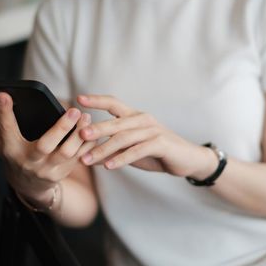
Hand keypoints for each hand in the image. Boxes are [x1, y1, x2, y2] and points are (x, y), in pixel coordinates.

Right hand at [0, 92, 94, 202]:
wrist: (28, 186)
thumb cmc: (16, 156)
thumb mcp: (3, 142)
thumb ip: (1, 122)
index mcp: (11, 151)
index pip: (6, 130)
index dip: (5, 113)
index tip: (5, 95)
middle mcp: (30, 162)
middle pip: (46, 145)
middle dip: (61, 127)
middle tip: (74, 111)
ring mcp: (48, 169)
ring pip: (68, 153)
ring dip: (79, 134)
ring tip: (86, 117)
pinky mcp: (63, 172)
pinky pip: (79, 157)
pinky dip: (88, 143)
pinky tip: (93, 130)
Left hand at [77, 95, 217, 179]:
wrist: (187, 159)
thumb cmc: (158, 153)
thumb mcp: (133, 150)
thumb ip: (114, 150)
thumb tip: (88, 155)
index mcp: (135, 117)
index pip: (113, 103)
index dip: (96, 100)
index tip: (78, 99)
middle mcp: (143, 119)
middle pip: (115, 122)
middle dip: (96, 129)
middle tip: (79, 135)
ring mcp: (152, 130)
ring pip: (123, 138)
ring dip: (103, 149)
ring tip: (87, 159)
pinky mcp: (160, 143)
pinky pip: (137, 150)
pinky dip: (122, 159)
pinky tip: (109, 166)